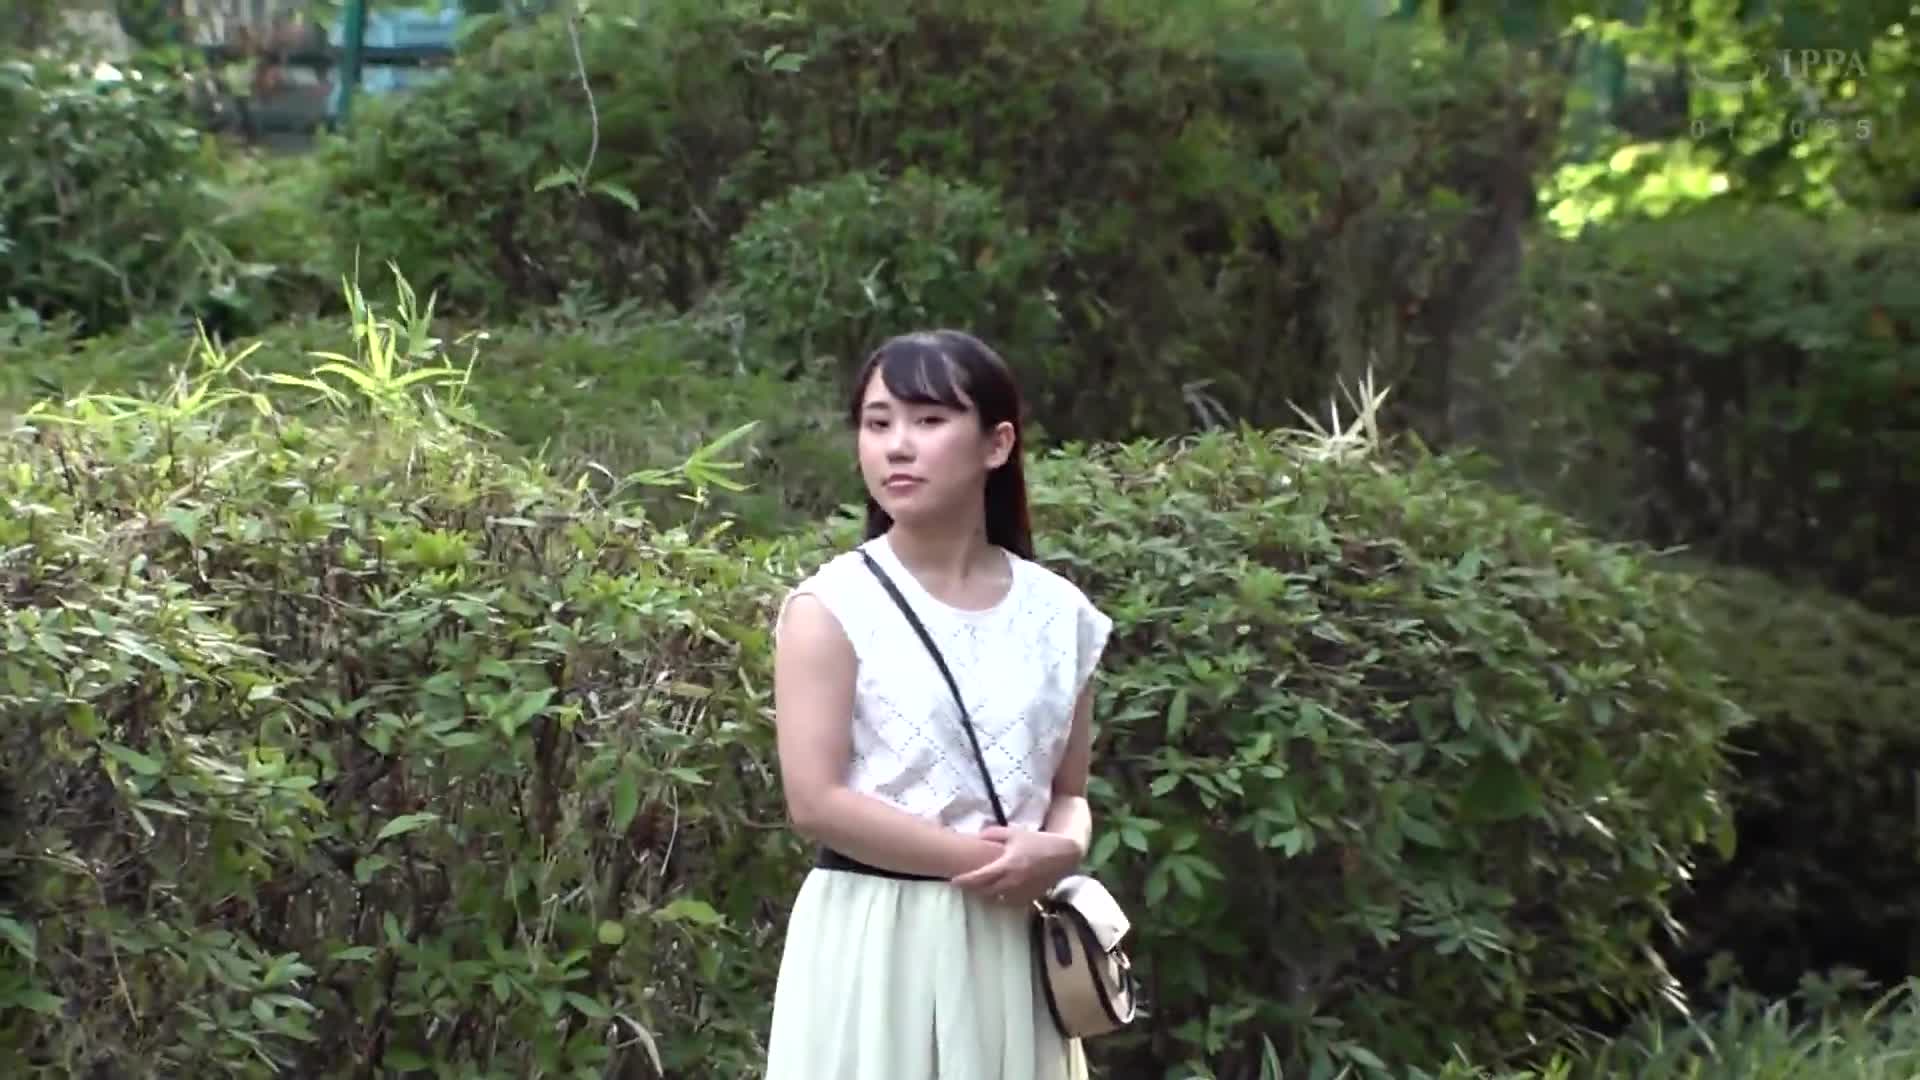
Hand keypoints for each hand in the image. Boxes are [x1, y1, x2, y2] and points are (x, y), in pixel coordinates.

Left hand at [950, 826, 1081, 906]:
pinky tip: (998, 892)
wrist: (1064, 855)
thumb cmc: (1038, 841)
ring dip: (986, 895)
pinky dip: (1002, 898)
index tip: (953, 881)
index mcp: (1007, 865)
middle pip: (985, 891)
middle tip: (963, 884)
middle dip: (972, 889)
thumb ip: (994, 833)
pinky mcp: (1030, 898)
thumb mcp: (1015, 832)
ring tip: (979, 888)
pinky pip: (1010, 903)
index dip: (965, 881)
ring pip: (997, 900)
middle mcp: (1013, 881)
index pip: (980, 878)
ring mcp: (1022, 892)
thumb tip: (977, 836)